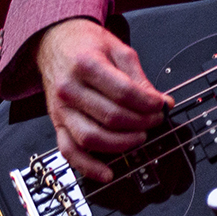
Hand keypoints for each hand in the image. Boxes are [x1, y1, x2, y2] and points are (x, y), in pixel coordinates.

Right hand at [35, 18, 172, 182]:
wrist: (54, 42)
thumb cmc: (85, 44)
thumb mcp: (118, 50)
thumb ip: (139, 78)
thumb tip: (161, 101)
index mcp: (86, 65)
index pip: (123, 92)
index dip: (148, 103)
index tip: (161, 105)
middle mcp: (69, 89)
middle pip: (111, 117)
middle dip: (141, 123)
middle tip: (155, 120)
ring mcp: (61, 109)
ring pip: (92, 138)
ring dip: (122, 144)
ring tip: (140, 137)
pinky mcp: (57, 124)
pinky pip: (69, 152)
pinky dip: (88, 167)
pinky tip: (108, 173)